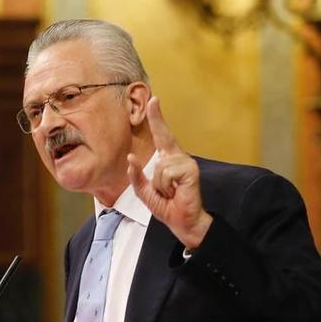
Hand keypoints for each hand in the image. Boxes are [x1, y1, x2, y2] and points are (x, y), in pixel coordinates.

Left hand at [127, 97, 212, 249]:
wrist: (182, 222)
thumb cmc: (166, 206)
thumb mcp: (145, 192)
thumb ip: (136, 176)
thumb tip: (130, 157)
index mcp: (168, 159)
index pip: (161, 134)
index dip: (157, 117)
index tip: (153, 99)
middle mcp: (178, 156)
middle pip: (162, 140)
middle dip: (159, 150)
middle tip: (166, 182)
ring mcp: (186, 162)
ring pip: (159, 165)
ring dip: (159, 184)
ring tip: (170, 192)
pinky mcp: (190, 170)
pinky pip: (166, 173)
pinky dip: (166, 187)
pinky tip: (176, 192)